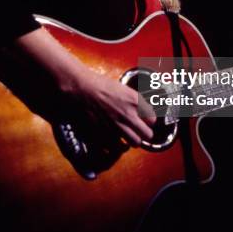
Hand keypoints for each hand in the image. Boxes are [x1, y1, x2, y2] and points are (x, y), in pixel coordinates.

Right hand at [14, 27, 155, 146]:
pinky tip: (115, 140)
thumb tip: (141, 108)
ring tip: (128, 136)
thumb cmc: (98, 84)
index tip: (145, 119)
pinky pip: (117, 147)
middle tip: (139, 130)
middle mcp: (129, 115)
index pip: (153, 119)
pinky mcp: (104, 134)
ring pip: (135, 143)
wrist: (79, 88)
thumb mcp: (122, 88)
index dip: (149, 120)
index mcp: (135, 101)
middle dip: (145, 133)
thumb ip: (133, 100)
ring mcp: (117, 126)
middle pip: (148, 134)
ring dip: (133, 140)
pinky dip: (117, 145)